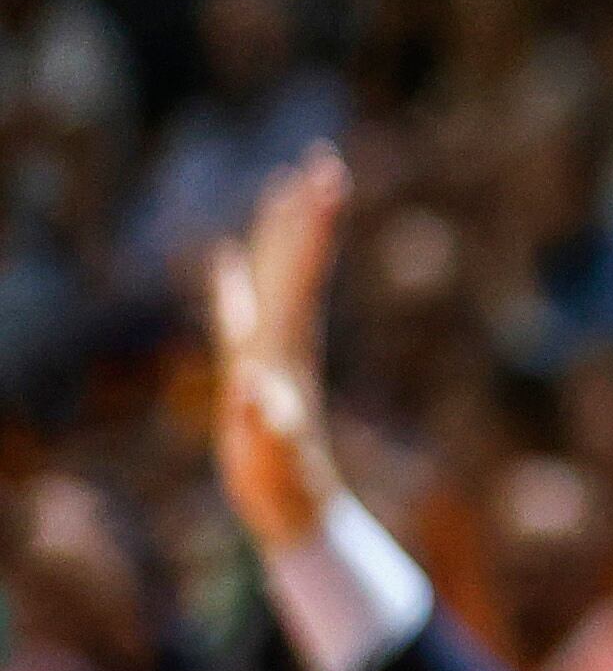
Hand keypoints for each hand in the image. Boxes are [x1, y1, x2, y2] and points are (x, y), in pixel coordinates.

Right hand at [207, 146, 352, 553]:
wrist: (296, 508)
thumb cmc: (284, 484)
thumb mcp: (273, 455)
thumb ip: (268, 424)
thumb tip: (262, 394)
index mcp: (289, 348)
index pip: (303, 275)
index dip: (313, 229)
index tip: (330, 182)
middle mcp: (285, 340)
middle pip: (295, 264)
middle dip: (305, 215)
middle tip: (322, 162)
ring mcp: (269, 350)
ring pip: (273, 278)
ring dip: (277, 233)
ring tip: (282, 186)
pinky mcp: (251, 367)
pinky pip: (239, 310)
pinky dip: (232, 281)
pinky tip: (225, 258)